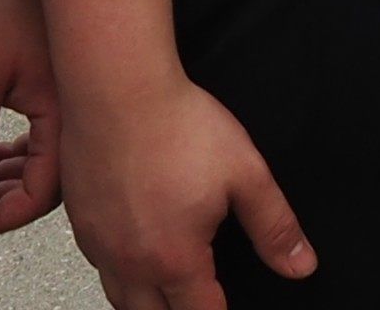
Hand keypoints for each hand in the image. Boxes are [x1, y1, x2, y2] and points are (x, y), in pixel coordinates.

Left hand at [0, 0, 61, 233]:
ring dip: (10, 178)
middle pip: (49, 184)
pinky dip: (19, 154)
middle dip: (3, 201)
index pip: (40, 192)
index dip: (0, 214)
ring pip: (48, 162)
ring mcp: (71, 98)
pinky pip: (47, 138)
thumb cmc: (5, 2)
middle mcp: (75, 111)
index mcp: (62, 113)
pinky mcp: (61, 86)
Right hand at [64, 71, 315, 307]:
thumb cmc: (177, 125)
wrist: (117, 91)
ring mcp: (99, 245)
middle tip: (196, 301)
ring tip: (165, 293)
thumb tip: (300, 265)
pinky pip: (99, 266)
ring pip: (120, 299)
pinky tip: (132, 252)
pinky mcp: (79, 221)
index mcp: (175, 259)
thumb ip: (274, 226)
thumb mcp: (246, 174)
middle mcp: (130, 263)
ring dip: (145, 302)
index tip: (226, 308)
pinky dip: (118, 272)